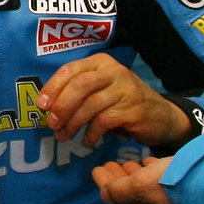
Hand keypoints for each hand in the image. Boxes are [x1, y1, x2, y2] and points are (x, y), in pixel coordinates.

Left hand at [37, 53, 190, 148]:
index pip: (70, 69)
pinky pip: (104, 121)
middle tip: (52, 124)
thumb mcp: (101, 89)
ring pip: (90, 105)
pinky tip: (87, 141)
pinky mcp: (133, 108)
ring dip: (73, 123)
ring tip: (64, 136)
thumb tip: (48, 108)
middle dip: (62, 106)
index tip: (41, 105)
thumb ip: (79, 92)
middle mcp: (113, 71)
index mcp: (100, 62)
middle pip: (79, 85)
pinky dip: (91, 133)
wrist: (161, 115)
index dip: (53, 87)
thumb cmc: (123, 102)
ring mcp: (125, 89)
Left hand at [93, 157, 173, 203]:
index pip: (115, 200)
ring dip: (131, 175)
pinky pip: (158, 183)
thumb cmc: (171, 182)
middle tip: (108, 163)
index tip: (97, 168)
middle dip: (117, 178)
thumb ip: (119, 190)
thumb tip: (105, 191)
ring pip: (142, 189)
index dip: (104, 184)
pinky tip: (148, 162)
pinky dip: (150, 173)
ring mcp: (165, 200)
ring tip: (127, 162)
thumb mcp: (140, 185)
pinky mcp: (177, 190)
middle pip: (128, 195)